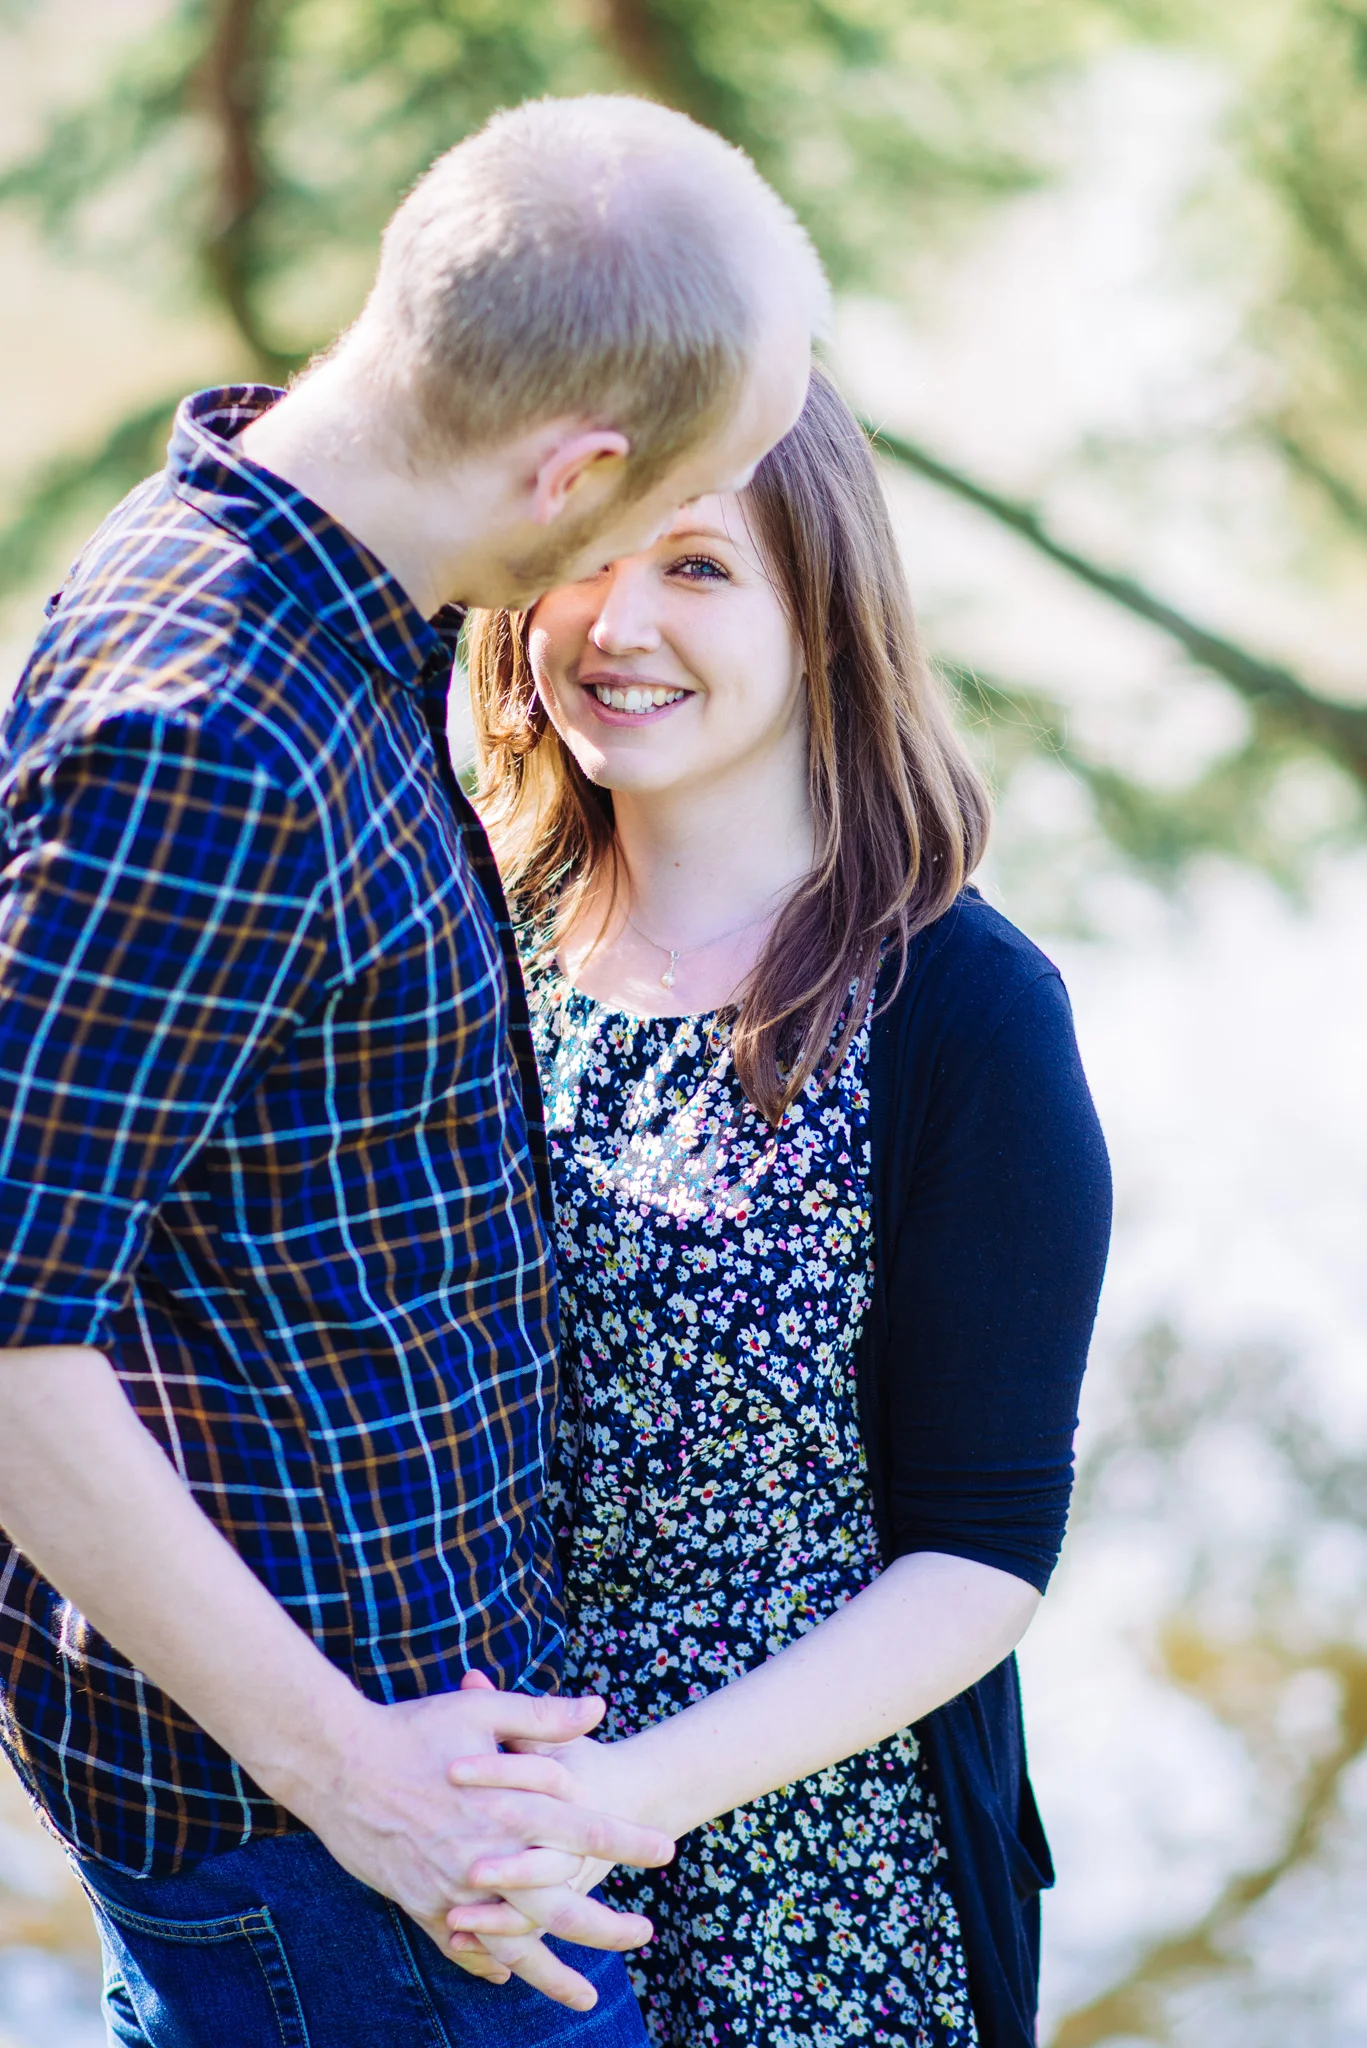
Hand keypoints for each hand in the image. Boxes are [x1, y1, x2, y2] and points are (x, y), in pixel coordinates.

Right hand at [441, 1680, 666, 2006]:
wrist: (335, 1763)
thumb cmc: (411, 1728)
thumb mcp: (482, 1712)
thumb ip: (543, 1716)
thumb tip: (600, 1707)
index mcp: (507, 1806)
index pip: (583, 1831)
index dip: (627, 1843)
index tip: (665, 1853)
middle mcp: (485, 1855)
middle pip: (558, 1905)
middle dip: (604, 1926)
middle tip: (643, 1934)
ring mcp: (451, 1887)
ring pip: (511, 1943)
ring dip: (550, 1972)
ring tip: (585, 1995)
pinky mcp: (418, 1901)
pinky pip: (458, 1945)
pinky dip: (483, 1963)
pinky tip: (504, 1976)